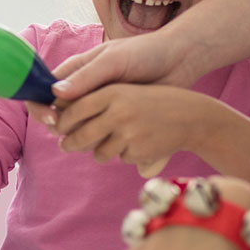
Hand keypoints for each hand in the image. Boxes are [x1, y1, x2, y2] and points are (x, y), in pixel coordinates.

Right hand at [30, 34, 196, 125]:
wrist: (180, 62)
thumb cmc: (145, 53)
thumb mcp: (114, 60)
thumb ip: (86, 77)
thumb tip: (54, 94)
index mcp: (74, 72)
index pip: (41, 91)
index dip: (40, 107)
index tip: (52, 119)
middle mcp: (81, 91)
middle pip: (55, 115)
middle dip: (60, 128)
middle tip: (75, 135)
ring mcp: (97, 107)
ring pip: (75, 130)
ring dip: (79, 138)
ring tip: (99, 138)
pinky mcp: (113, 120)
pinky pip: (97, 136)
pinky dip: (99, 142)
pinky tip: (112, 141)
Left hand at [54, 84, 213, 166]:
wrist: (193, 116)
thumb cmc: (153, 101)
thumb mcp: (126, 91)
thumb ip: (96, 100)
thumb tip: (60, 120)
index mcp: (113, 92)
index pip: (75, 110)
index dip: (62, 122)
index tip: (56, 127)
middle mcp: (119, 112)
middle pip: (80, 136)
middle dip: (69, 143)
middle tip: (65, 145)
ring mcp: (130, 133)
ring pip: (98, 152)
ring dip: (98, 151)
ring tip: (110, 143)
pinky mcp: (139, 151)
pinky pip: (119, 158)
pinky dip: (123, 154)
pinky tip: (138, 143)